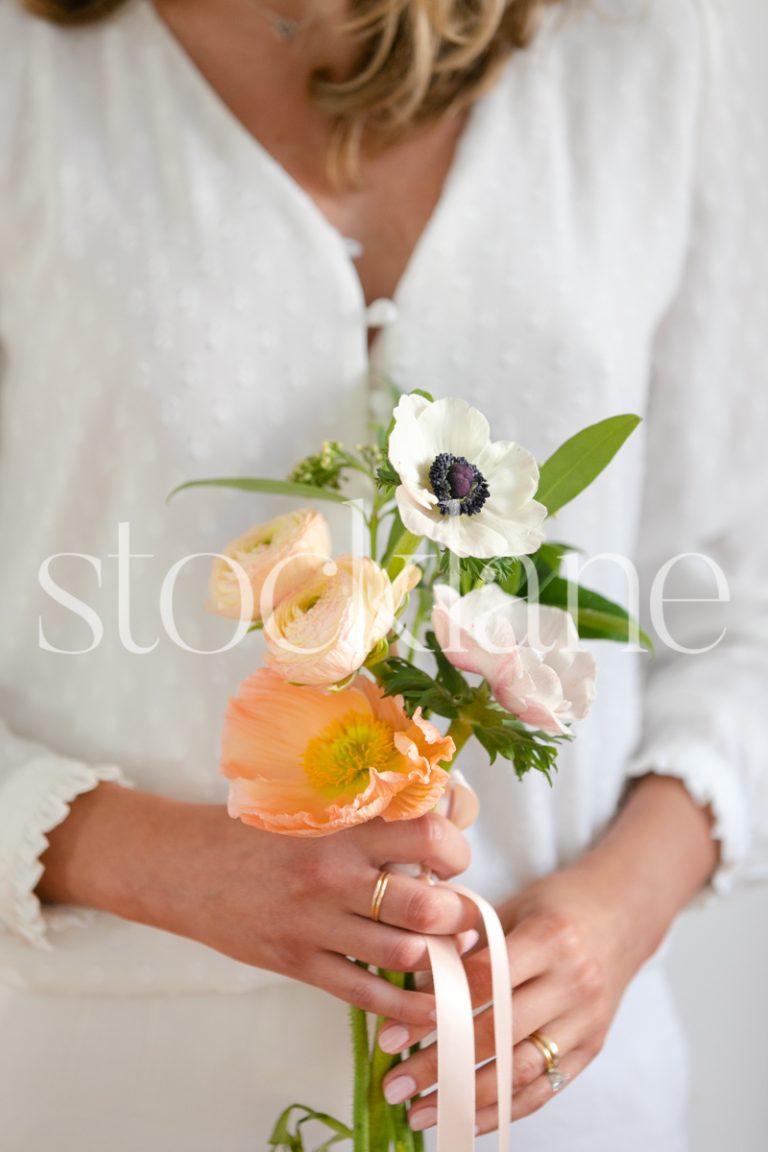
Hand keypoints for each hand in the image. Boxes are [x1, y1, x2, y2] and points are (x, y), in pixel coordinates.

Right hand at [37, 782, 476, 1025]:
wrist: (180, 865)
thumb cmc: (248, 830)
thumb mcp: (305, 806)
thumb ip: (359, 812)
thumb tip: (425, 810)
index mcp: (339, 830)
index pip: (425, 835)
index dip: (455, 849)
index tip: (454, 857)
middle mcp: (333, 877)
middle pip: (425, 905)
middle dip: (457, 914)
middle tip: (460, 912)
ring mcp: (315, 925)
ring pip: (403, 954)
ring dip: (439, 957)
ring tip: (448, 950)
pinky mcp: (299, 962)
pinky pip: (366, 993)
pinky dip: (408, 1006)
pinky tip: (432, 1007)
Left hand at [376, 775, 717, 1132]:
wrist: (625, 913)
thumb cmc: (558, 905)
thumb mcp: (513, 907)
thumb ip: (469, 943)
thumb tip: (415, 982)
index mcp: (548, 939)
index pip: (482, 983)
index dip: (432, 1011)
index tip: (390, 1035)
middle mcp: (572, 983)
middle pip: (496, 1034)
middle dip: (440, 1064)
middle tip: (393, 1083)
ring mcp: (586, 1021)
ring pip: (520, 1072)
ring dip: (467, 1099)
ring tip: (421, 1112)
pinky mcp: (591, 1047)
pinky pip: (544, 1089)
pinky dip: (503, 1110)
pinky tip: (466, 1120)